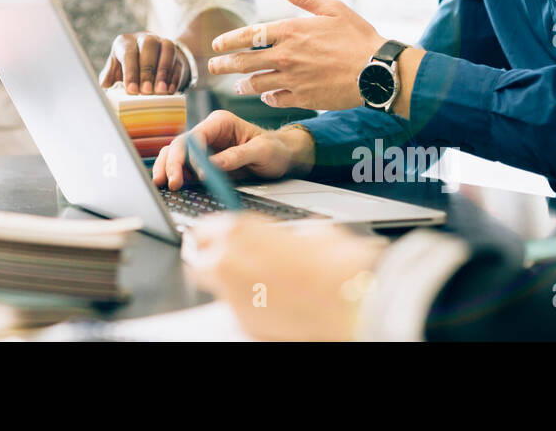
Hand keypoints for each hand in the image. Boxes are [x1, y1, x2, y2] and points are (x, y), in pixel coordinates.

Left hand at [99, 32, 190, 94]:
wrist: (148, 61)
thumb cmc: (127, 68)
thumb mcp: (115, 70)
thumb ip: (109, 77)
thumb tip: (105, 84)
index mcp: (125, 41)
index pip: (128, 53)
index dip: (130, 72)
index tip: (131, 91)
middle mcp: (145, 38)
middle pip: (148, 46)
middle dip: (147, 71)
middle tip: (146, 91)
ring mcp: (162, 43)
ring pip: (167, 50)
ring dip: (164, 72)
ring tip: (160, 92)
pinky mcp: (176, 53)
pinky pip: (178, 61)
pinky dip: (174, 77)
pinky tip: (170, 90)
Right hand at [152, 109, 313, 189]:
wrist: (283, 157)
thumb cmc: (275, 148)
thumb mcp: (261, 151)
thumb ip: (236, 156)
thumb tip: (211, 166)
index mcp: (220, 122)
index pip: (196, 136)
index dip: (190, 155)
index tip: (194, 174)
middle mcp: (208, 133)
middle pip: (180, 145)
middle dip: (171, 163)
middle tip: (170, 183)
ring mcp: (204, 148)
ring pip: (176, 155)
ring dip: (168, 169)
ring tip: (164, 185)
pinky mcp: (204, 163)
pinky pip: (184, 168)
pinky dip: (176, 176)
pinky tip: (173, 186)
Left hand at [187, 213, 387, 339]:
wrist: (356, 303)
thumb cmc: (338, 265)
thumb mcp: (312, 231)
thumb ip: (287, 234)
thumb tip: (291, 236)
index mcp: (238, 232)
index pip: (203, 229)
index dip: (214, 233)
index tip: (222, 235)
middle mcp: (227, 264)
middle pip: (199, 261)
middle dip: (214, 260)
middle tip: (236, 259)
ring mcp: (234, 300)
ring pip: (220, 289)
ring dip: (237, 284)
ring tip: (268, 283)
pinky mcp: (247, 326)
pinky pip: (243, 310)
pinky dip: (255, 306)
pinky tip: (280, 302)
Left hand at [207, 0, 384, 110]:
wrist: (377, 71)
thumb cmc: (357, 36)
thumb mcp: (332, 8)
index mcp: (290, 31)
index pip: (248, 35)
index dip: (228, 41)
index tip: (216, 45)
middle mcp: (286, 56)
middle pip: (244, 63)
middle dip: (224, 65)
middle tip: (212, 66)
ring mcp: (292, 79)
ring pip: (256, 84)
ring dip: (242, 84)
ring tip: (236, 85)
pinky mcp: (302, 98)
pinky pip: (275, 99)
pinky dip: (267, 97)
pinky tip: (266, 96)